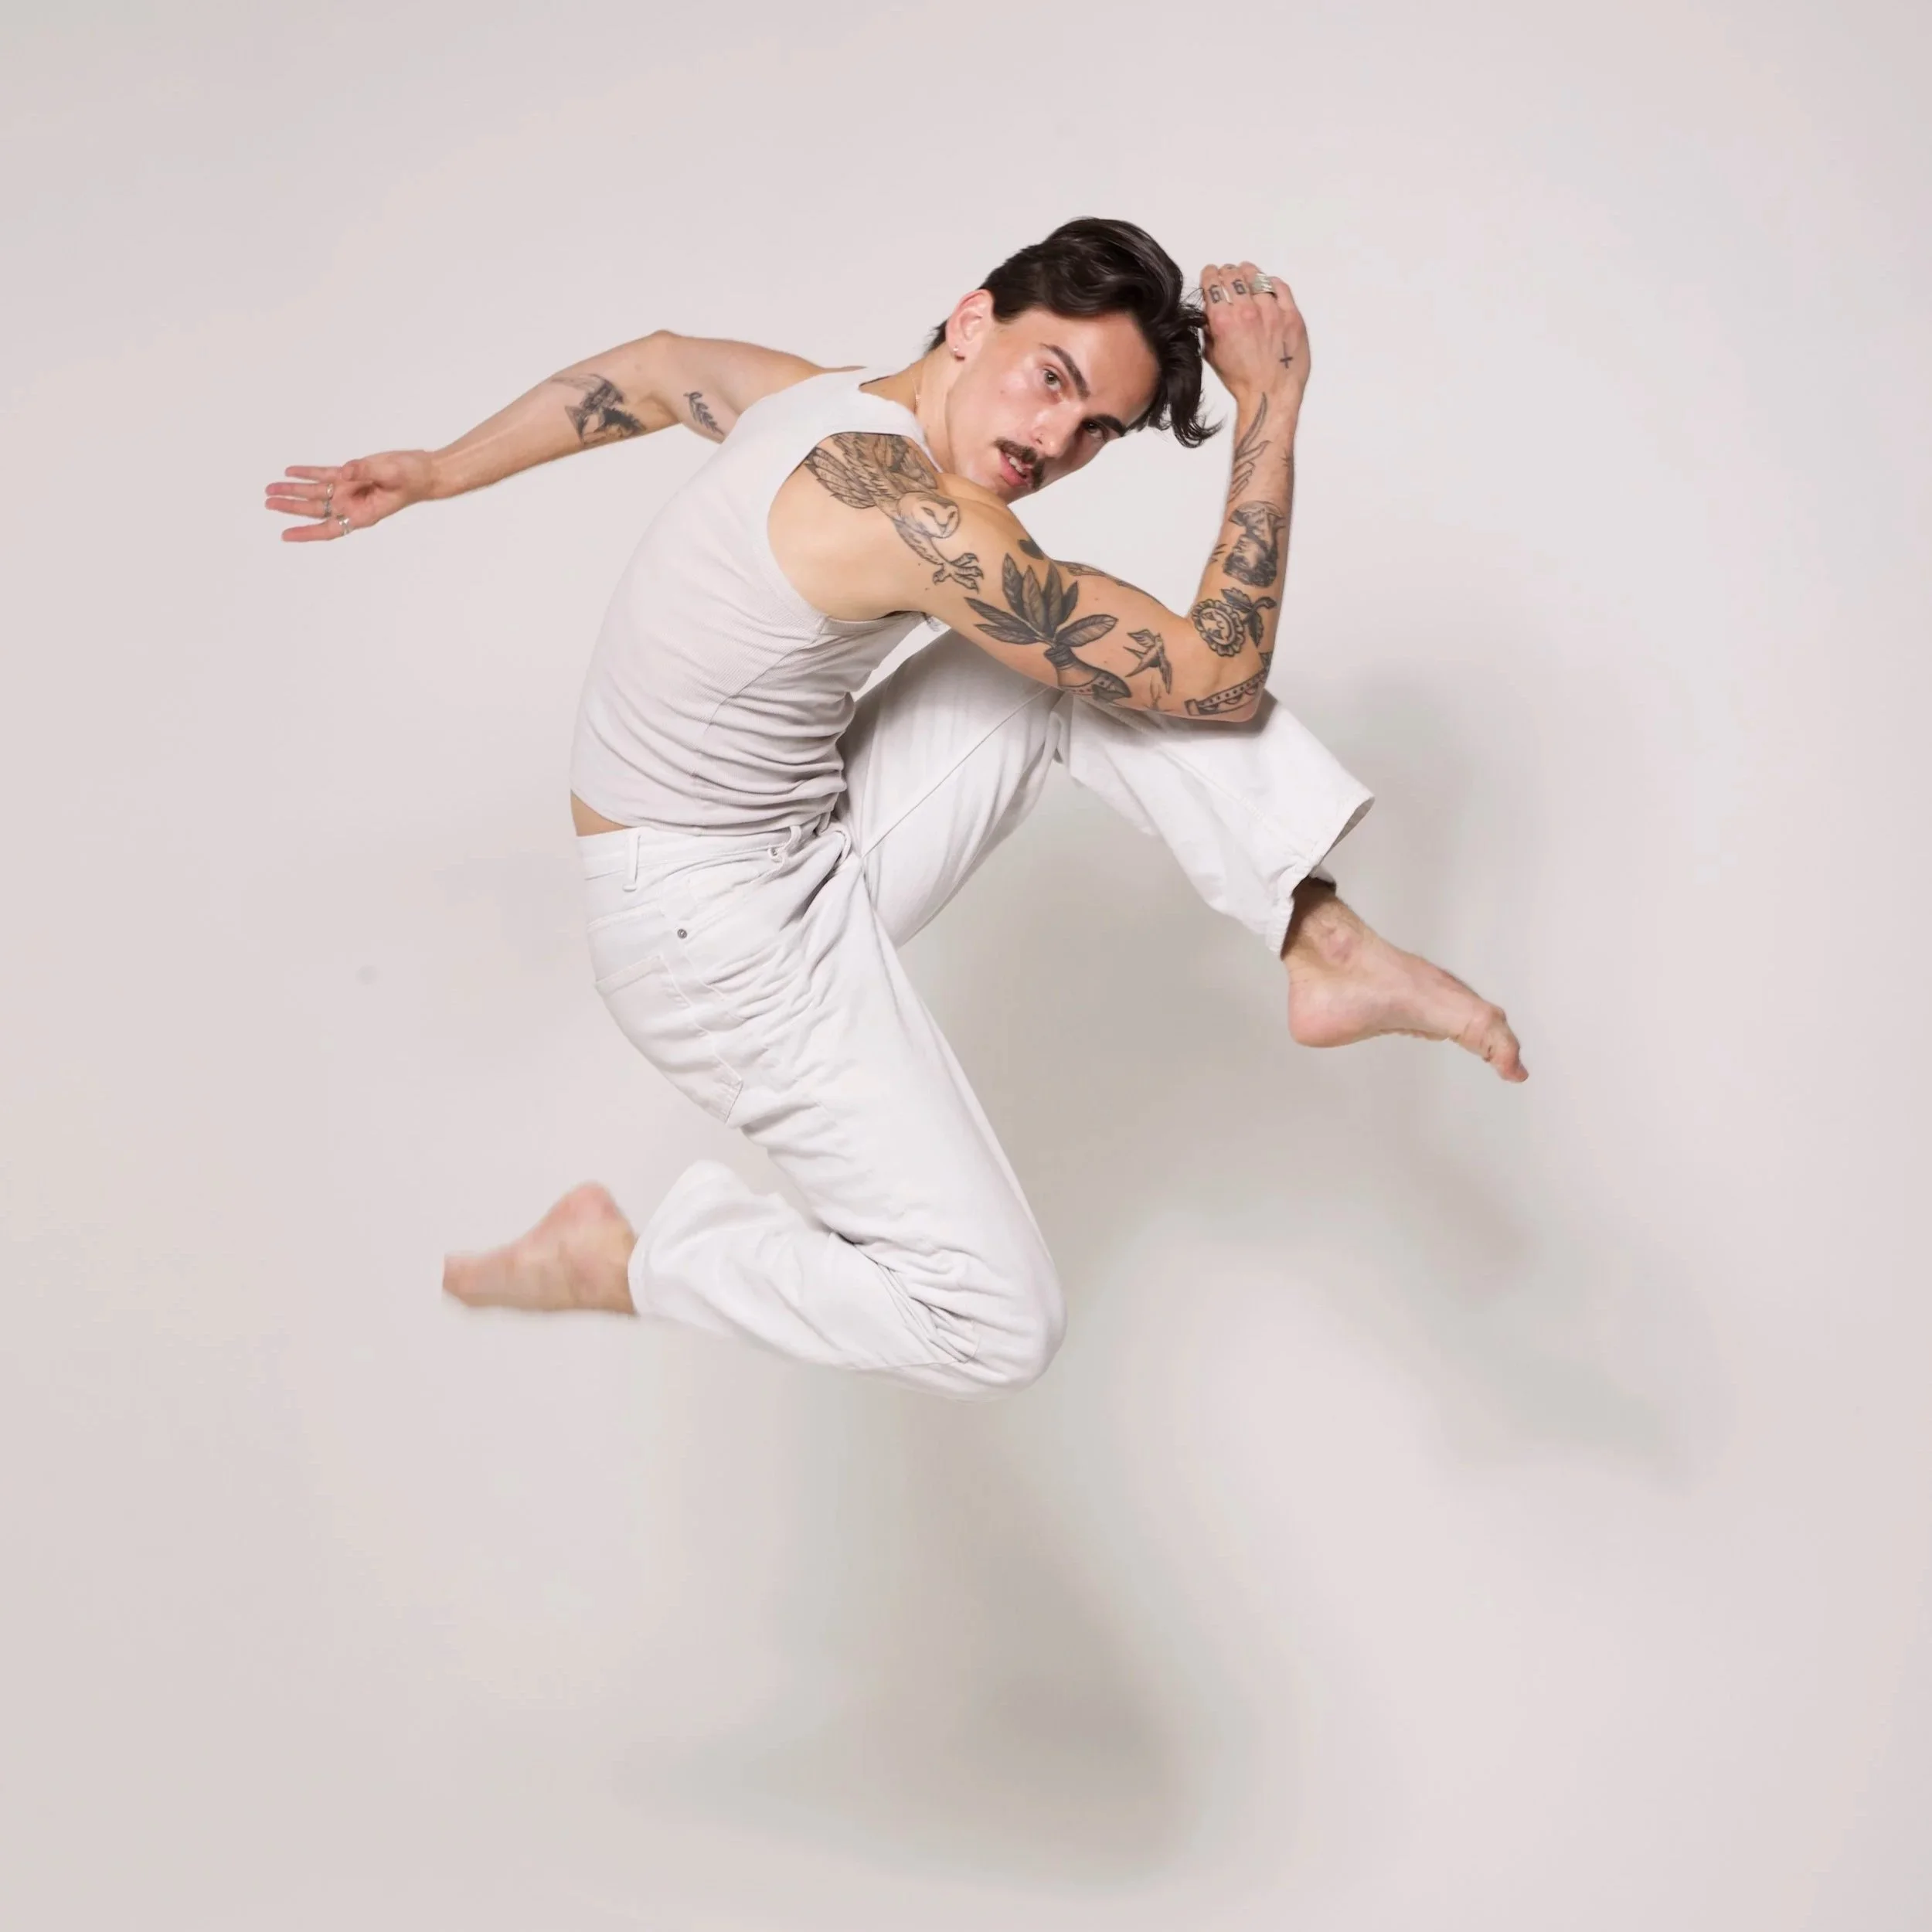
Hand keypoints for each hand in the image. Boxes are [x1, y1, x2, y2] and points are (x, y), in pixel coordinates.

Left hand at [263, 449, 436, 542]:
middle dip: (291, 506)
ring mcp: (351, 490)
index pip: (328, 528)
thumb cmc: (412, 478)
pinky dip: (308, 473)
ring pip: (315, 492)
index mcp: (362, 513)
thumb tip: (342, 470)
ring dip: (293, 490)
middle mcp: (352, 504)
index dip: (306, 532)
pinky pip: (325, 474)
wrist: (424, 472)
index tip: (285, 535)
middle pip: (315, 509)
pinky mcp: (352, 475)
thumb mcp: (391, 474)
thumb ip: (364, 471)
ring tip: (271, 489)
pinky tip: (291, 472)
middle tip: (269, 502)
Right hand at [1199, 261, 1309, 408]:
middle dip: (1227, 272)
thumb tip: (1210, 313)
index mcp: (1223, 321)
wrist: (1271, 394)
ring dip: (1248, 273)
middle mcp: (1246, 312)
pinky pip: (1281, 287)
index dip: (1210, 274)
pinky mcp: (1291, 315)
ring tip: (1246, 274)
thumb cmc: (1242, 381)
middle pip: (1233, 276)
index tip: (1211, 274)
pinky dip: (1271, 283)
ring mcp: (1271, 311)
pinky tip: (1267, 285)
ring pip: (1257, 277)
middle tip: (1228, 275)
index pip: (1213, 283)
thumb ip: (1209, 331)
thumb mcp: (1213, 356)